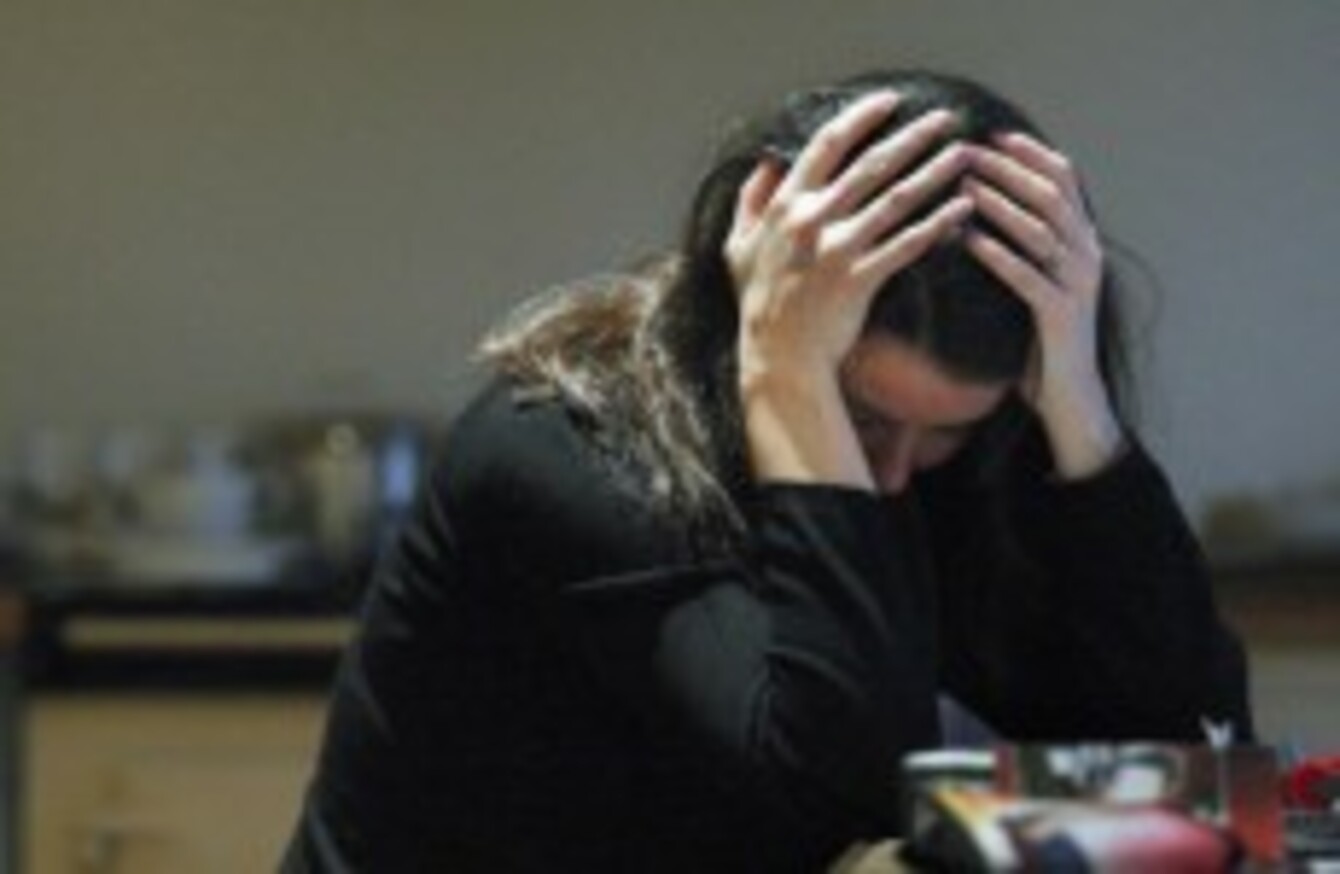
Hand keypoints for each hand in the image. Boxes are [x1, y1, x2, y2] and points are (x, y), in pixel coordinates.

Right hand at [724, 91, 973, 487]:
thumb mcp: (737, 248)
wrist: (777, 359)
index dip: (861, 117)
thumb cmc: (759, 304)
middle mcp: (812, 220)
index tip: (890, 101)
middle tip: (946, 117)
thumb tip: (763, 165)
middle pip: (872, 164)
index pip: (826, 145)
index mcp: (785, 205)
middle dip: (913, 136)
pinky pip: (907, 244)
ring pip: (896, 199)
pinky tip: (962, 210)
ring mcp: (838, 249)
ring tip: (964, 155)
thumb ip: (749, 203)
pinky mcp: (861, 279)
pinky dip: (936, 224)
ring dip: (934, 173)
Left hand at [962, 133, 1123, 478]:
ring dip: (1000, 205)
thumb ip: (1026, 248)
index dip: (1031, 154)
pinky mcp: (1062, 315)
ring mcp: (1077, 285)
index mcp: (1083, 242)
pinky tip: (969, 240)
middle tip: (969, 151)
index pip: (1064, 181)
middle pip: (1051, 196)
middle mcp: (1087, 256)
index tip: (995, 133)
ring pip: (1040, 230)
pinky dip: (998, 254)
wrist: (1070, 396)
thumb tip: (985, 209)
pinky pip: (1028, 276)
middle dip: (1009, 170)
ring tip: (964, 186)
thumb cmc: (1043, 340)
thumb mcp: (1037, 283)